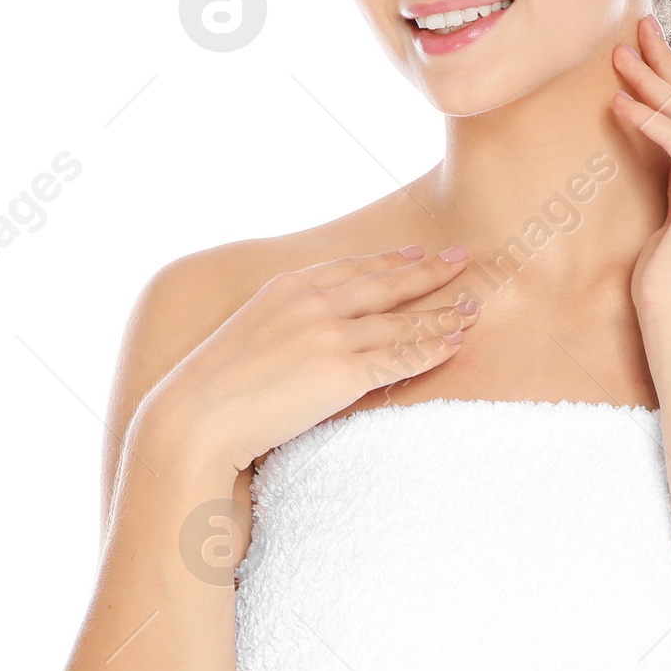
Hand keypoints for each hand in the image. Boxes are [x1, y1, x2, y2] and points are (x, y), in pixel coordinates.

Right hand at [137, 247, 478, 475]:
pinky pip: (401, 356)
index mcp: (286, 289)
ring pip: (400, 321)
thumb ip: (280, 327)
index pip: (349, 269)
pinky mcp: (343, 372)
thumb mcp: (247, 337)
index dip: (387, 260)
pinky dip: (433, 347)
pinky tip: (456, 342)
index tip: (415, 252)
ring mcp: (330, 335)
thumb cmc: (214, 389)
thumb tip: (299, 343)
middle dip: (428, 271)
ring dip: (441, 312)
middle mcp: (313, 303)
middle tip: (461, 259)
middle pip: (385, 283)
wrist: (196, 418)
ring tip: (473, 307)